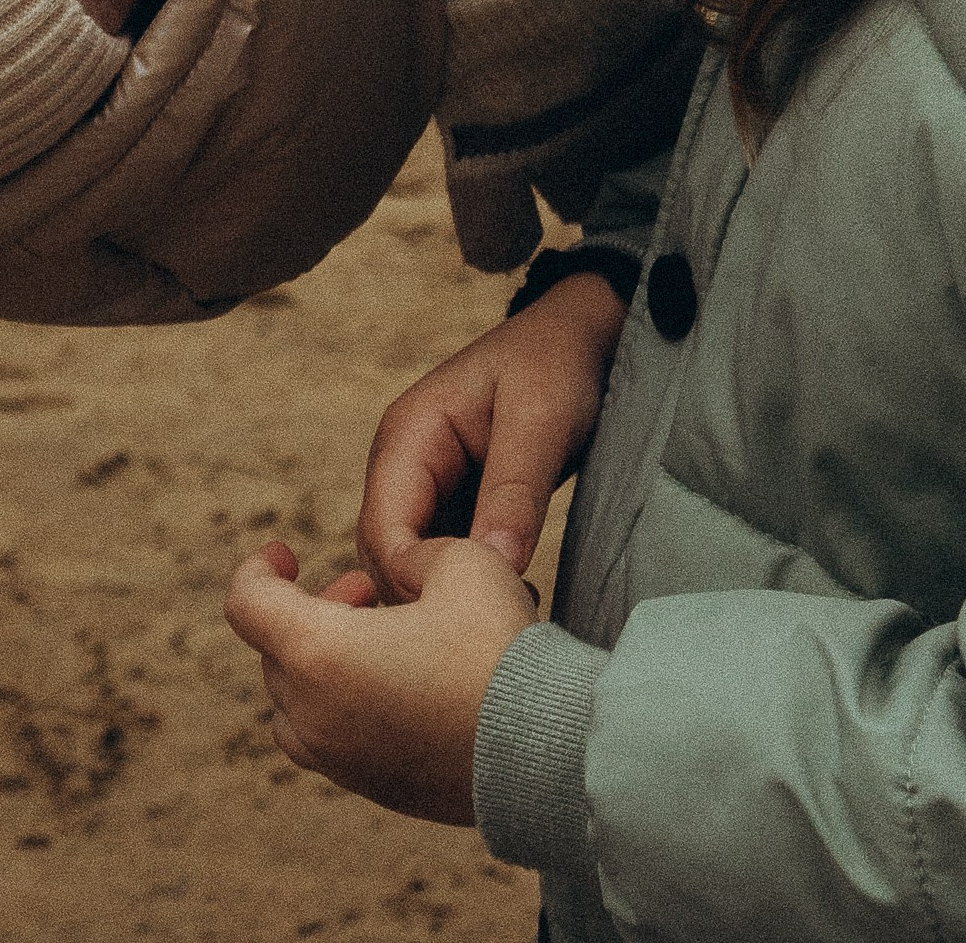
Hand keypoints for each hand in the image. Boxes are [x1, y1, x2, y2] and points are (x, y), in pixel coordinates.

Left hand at [224, 536, 535, 821]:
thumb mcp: (460, 560)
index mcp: (318, 653)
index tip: (286, 552)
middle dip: (309, 612)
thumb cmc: (498, 650)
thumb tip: (403, 566)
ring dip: (322, 665)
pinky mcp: (375, 791)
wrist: (546, 753)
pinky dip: (346, 706)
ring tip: (382, 641)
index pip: (246, 602)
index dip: (257, 568)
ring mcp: (341, 762)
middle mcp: (314, 715)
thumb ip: (415, 553)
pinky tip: (406, 685)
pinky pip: (333, 744)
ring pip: (296, 706)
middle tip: (365, 592)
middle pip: (275, 654)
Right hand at [356, 274, 628, 597]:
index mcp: (408, 434)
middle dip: (429, 596)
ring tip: (507, 617)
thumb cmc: (558, 363)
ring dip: (447, 595)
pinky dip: (464, 582)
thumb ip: (514, 492)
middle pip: (386, 555)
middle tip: (496, 628)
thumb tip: (492, 568)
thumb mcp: (542, 420)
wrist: (581, 336)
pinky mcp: (450, 500)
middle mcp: (403, 462)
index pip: (384, 530)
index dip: (415, 581)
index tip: (476, 614)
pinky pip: (440, 555)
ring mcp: (423, 483)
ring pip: (410, 563)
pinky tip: (507, 599)